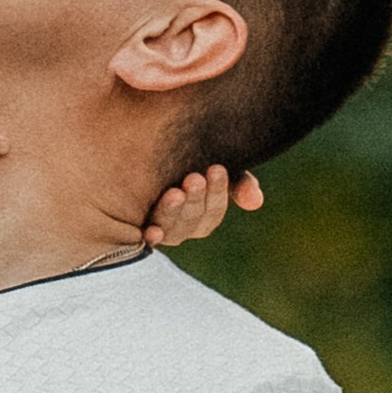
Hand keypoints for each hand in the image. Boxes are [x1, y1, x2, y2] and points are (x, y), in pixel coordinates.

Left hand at [143, 165, 262, 249]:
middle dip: (196, 200)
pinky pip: (146, 240)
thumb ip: (237, 181)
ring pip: (172, 229)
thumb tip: (255, 202)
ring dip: (174, 213)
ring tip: (175, 193)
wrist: (136, 152)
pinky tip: (151, 231)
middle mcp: (182, 226)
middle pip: (194, 219)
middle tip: (194, 178)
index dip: (218, 191)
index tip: (216, 168)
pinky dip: (151, 237)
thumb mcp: (210, 165)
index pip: (214, 208)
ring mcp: (160, 229)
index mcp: (203, 213)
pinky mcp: (135, 228)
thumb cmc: (183, 158)